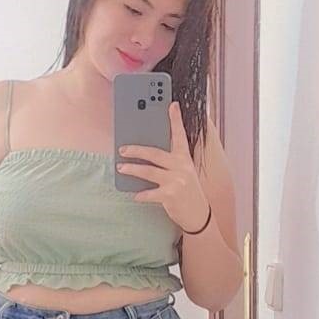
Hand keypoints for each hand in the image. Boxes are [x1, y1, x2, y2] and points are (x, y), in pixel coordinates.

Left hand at [117, 101, 210, 231]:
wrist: (198, 214)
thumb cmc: (186, 189)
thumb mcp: (182, 172)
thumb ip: (169, 161)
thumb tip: (144, 152)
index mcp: (184, 158)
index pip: (179, 135)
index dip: (175, 119)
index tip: (171, 104)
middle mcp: (181, 166)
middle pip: (155, 153)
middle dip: (136, 150)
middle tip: (122, 149)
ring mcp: (177, 180)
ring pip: (149, 171)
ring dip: (132, 169)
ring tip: (121, 167)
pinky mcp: (171, 195)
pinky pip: (150, 193)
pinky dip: (141, 194)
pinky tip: (134, 195)